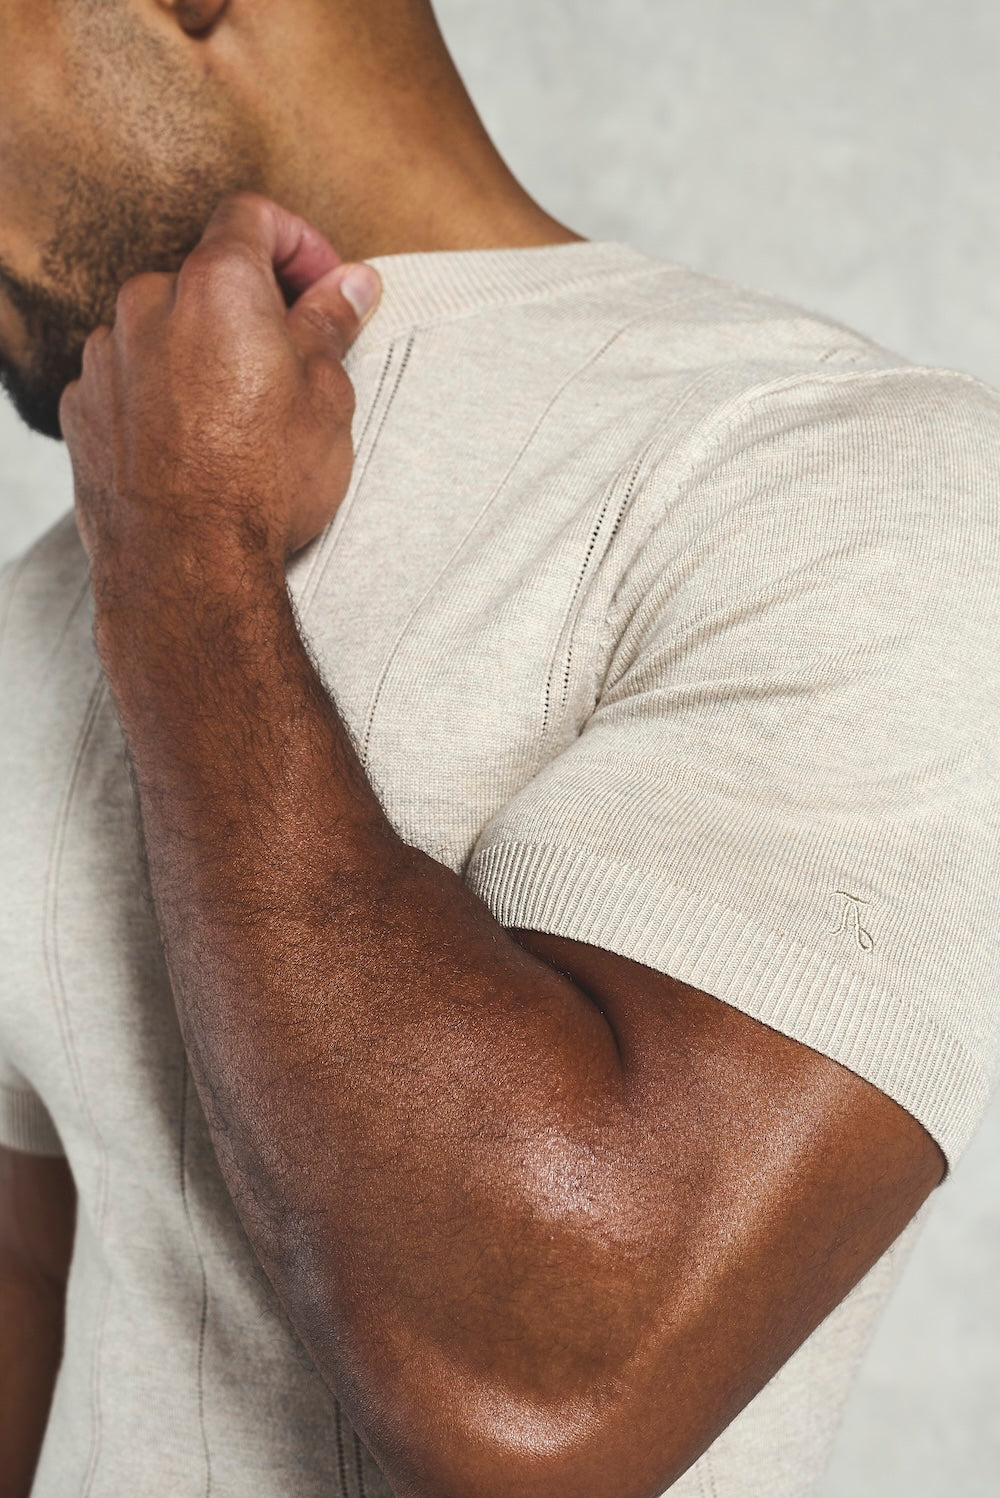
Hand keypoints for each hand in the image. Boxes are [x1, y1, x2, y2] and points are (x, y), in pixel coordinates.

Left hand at [59, 192, 380, 602]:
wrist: (189, 567)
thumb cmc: (262, 485)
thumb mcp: (326, 399)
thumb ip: (331, 325)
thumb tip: (349, 284)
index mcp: (217, 285)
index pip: (251, 216)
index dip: (297, 240)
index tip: (322, 284)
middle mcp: (148, 304)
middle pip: (204, 278)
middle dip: (251, 310)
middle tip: (293, 363)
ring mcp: (106, 356)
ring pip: (163, 330)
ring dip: (201, 353)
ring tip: (241, 419)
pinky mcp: (83, 408)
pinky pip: (129, 379)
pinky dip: (161, 394)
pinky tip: (195, 445)